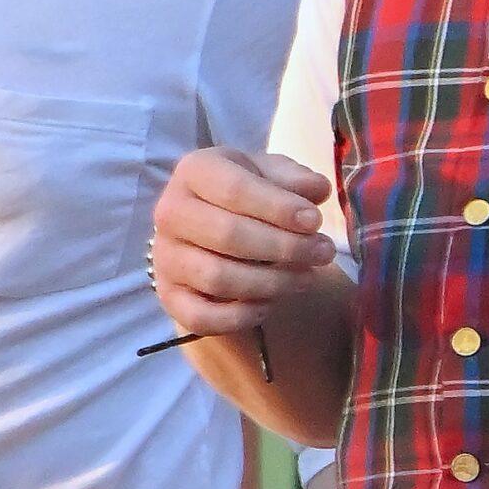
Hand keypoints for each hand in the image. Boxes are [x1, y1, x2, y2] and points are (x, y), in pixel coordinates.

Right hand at [150, 148, 335, 338]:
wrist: (211, 226)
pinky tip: (269, 305)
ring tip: (306, 278)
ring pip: (218, 278)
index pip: (234, 189)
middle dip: (284, 247)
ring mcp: (165, 257)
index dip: (279, 208)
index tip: (315, 221)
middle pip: (227, 235)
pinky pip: (201, 317)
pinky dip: (240, 317)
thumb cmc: (247, 195)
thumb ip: (295, 179)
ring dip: (271, 283)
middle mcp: (170, 212)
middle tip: (323, 253)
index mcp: (194, 171)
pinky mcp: (168, 296)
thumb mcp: (271, 175)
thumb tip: (318, 189)